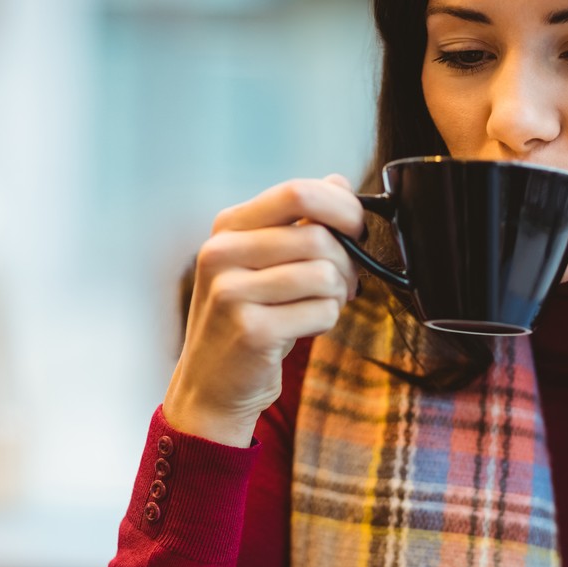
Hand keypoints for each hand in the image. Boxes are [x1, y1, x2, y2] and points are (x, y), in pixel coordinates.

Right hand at [163, 174, 363, 446]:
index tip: (356, 229)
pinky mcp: (251, 331)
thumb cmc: (247, 316)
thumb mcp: (263, 261)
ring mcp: (232, 293)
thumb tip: (339, 183)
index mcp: (227, 227)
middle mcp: (222, 254)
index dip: (341, 207)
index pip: (296, 192)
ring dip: (338, 295)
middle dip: (348, 261)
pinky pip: (322, 312)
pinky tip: (304, 328)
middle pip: (318, 237)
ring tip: (321, 306)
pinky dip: (327, 321)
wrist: (210, 383)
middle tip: (344, 283)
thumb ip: (298, 221)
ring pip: (325, 275)